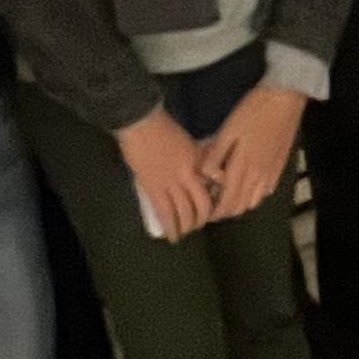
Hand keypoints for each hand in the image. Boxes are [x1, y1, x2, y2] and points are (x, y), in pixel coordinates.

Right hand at [116, 108, 214, 240]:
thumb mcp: (190, 143)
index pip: (215, 187)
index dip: (217, 201)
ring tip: (185, 232)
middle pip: (202, 204)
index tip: (216, 208)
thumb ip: (198, 160)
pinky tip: (172, 236)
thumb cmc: (164, 128)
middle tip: (200, 224)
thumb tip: (205, 175)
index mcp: (200, 162)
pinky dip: (170, 226)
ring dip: (187, 226)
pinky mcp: (153, 188)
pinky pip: (164, 212)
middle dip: (203, 219)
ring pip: (184, 212)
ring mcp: (170, 183)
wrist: (141, 123)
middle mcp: (189, 175)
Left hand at [199, 83, 305, 219]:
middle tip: (214, 204)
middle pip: (241, 206)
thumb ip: (215, 155)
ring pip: (255, 201)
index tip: (206, 210)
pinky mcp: (280, 167)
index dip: (216, 211)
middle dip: (226, 210)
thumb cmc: (252, 112)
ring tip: (229, 195)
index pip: (227, 202)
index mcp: (242, 167)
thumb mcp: (227, 130)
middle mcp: (258, 176)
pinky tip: (249, 185)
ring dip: (241, 204)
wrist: (284, 100)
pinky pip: (267, 191)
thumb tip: (206, 176)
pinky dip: (255, 195)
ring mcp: (271, 173)